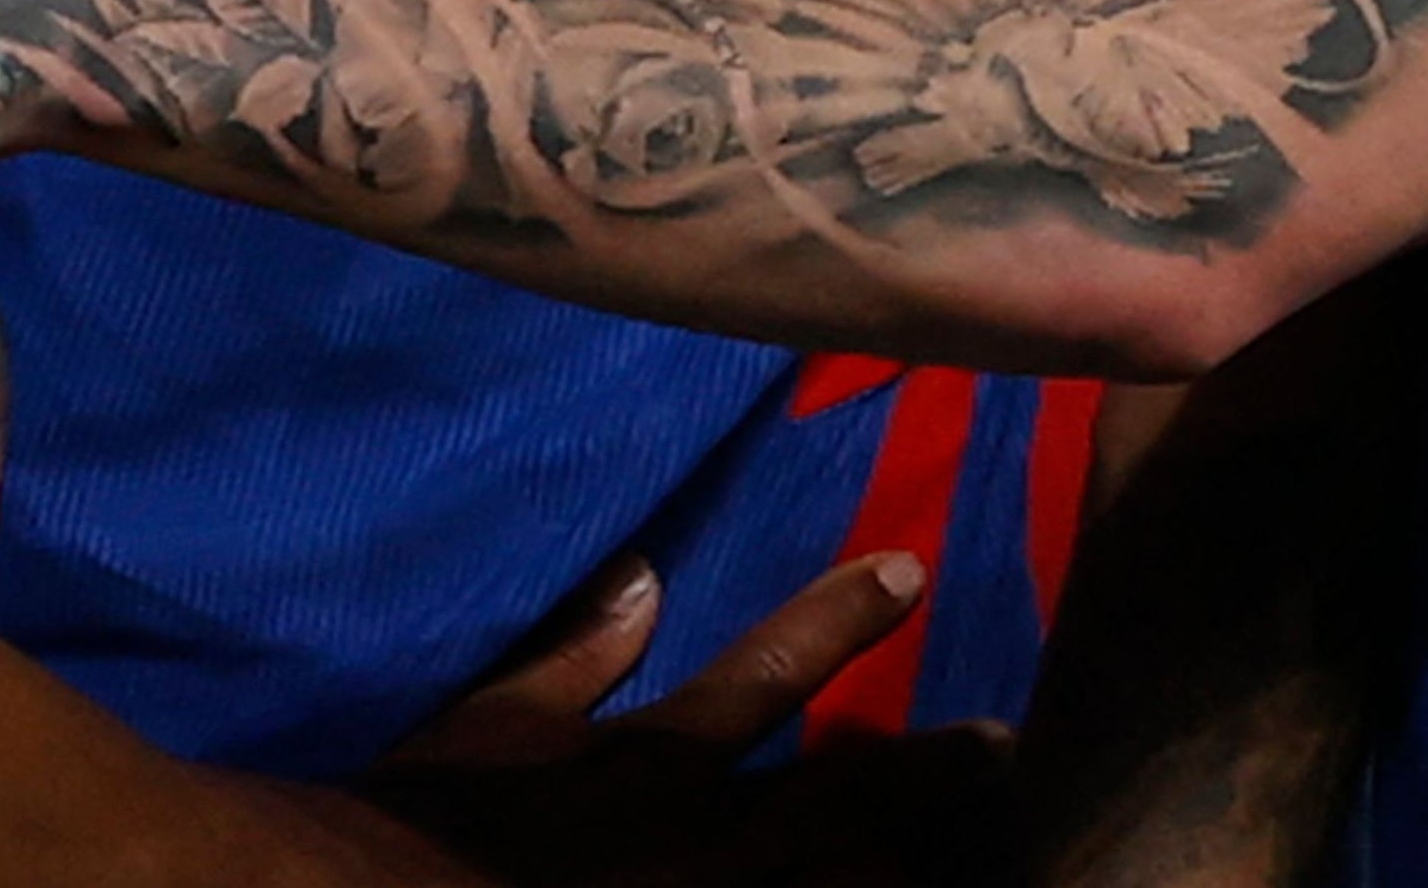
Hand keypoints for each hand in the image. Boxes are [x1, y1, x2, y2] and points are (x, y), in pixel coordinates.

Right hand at [372, 552, 1015, 886]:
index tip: (907, 571)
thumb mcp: (489, 722)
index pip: (771, 672)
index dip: (842, 615)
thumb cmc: (430, 817)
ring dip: (903, 859)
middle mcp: (713, 848)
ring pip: (844, 883)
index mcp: (659, 766)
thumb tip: (647, 576)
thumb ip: (574, 656)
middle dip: (927, 769)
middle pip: (848, 799)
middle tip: (997, 745)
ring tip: (968, 847)